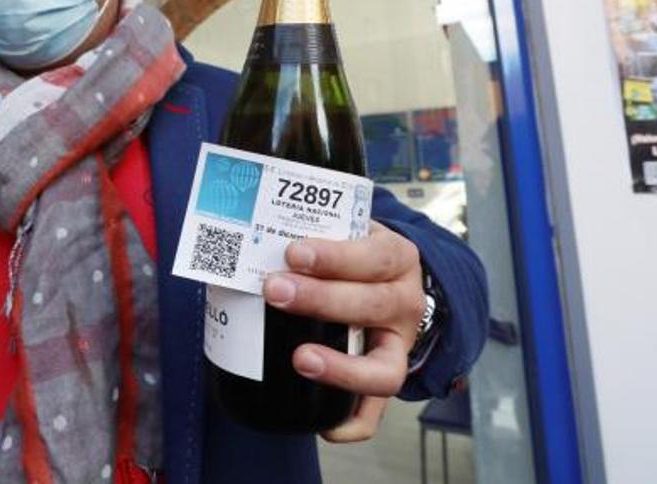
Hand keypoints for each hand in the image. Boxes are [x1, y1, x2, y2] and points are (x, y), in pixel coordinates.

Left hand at [262, 222, 424, 442]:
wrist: (389, 276)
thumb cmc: (356, 251)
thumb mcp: (347, 229)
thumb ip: (313, 230)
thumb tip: (250, 236)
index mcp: (397, 258)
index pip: (373, 256)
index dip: (335, 256)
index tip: (294, 252)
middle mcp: (406, 303)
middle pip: (372, 305)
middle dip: (321, 299)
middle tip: (275, 290)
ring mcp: (400, 346)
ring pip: (384, 368)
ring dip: (341, 367)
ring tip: (301, 359)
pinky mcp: (387, 376)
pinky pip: (376, 413)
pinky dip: (352, 423)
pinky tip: (325, 426)